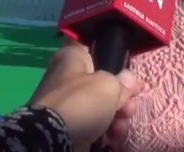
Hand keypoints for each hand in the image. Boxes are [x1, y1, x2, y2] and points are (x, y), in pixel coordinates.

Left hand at [28, 43, 142, 148]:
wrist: (53, 138)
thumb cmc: (81, 101)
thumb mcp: (110, 86)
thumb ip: (124, 82)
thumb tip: (130, 81)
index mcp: (71, 57)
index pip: (91, 45)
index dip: (110, 52)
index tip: (125, 65)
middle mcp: (68, 76)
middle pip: (103, 79)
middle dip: (121, 94)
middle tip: (129, 105)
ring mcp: (69, 102)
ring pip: (102, 103)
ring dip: (118, 114)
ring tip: (122, 123)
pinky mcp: (71, 124)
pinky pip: (95, 121)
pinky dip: (107, 128)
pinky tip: (114, 134)